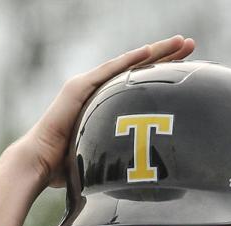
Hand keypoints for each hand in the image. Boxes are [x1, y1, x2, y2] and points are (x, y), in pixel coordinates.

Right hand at [17, 35, 195, 188]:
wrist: (38, 164)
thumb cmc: (64, 169)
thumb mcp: (100, 157)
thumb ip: (117, 157)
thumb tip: (138, 178)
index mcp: (103, 105)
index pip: (137, 86)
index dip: (161, 75)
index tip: (185, 69)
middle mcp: (96, 90)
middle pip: (138, 69)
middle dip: (166, 56)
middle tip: (192, 46)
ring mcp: (86, 86)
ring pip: (128, 64)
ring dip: (155, 51)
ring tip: (181, 42)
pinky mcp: (79, 87)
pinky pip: (111, 71)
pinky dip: (131, 60)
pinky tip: (150, 51)